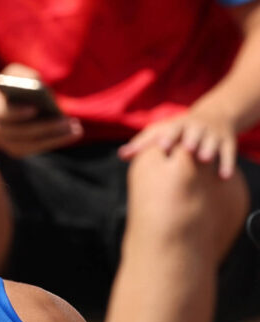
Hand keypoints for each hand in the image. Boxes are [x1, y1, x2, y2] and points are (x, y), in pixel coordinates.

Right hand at [0, 65, 81, 156]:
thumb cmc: (5, 89)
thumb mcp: (9, 76)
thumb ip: (20, 75)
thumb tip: (36, 82)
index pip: (3, 114)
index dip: (17, 113)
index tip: (34, 109)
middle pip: (22, 133)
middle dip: (46, 127)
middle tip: (67, 121)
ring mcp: (6, 143)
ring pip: (31, 145)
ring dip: (55, 138)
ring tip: (76, 129)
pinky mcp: (17, 150)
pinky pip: (37, 148)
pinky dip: (55, 142)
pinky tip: (72, 133)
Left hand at [118, 107, 238, 178]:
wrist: (214, 116)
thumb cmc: (176, 131)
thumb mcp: (161, 132)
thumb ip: (142, 144)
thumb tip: (120, 155)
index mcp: (178, 125)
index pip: (171, 129)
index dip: (167, 136)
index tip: (161, 145)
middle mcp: (196, 128)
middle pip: (193, 132)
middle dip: (190, 139)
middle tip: (186, 148)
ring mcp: (212, 134)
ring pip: (212, 141)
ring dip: (208, 148)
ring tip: (204, 159)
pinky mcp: (227, 141)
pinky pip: (228, 153)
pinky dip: (226, 164)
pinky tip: (223, 177)